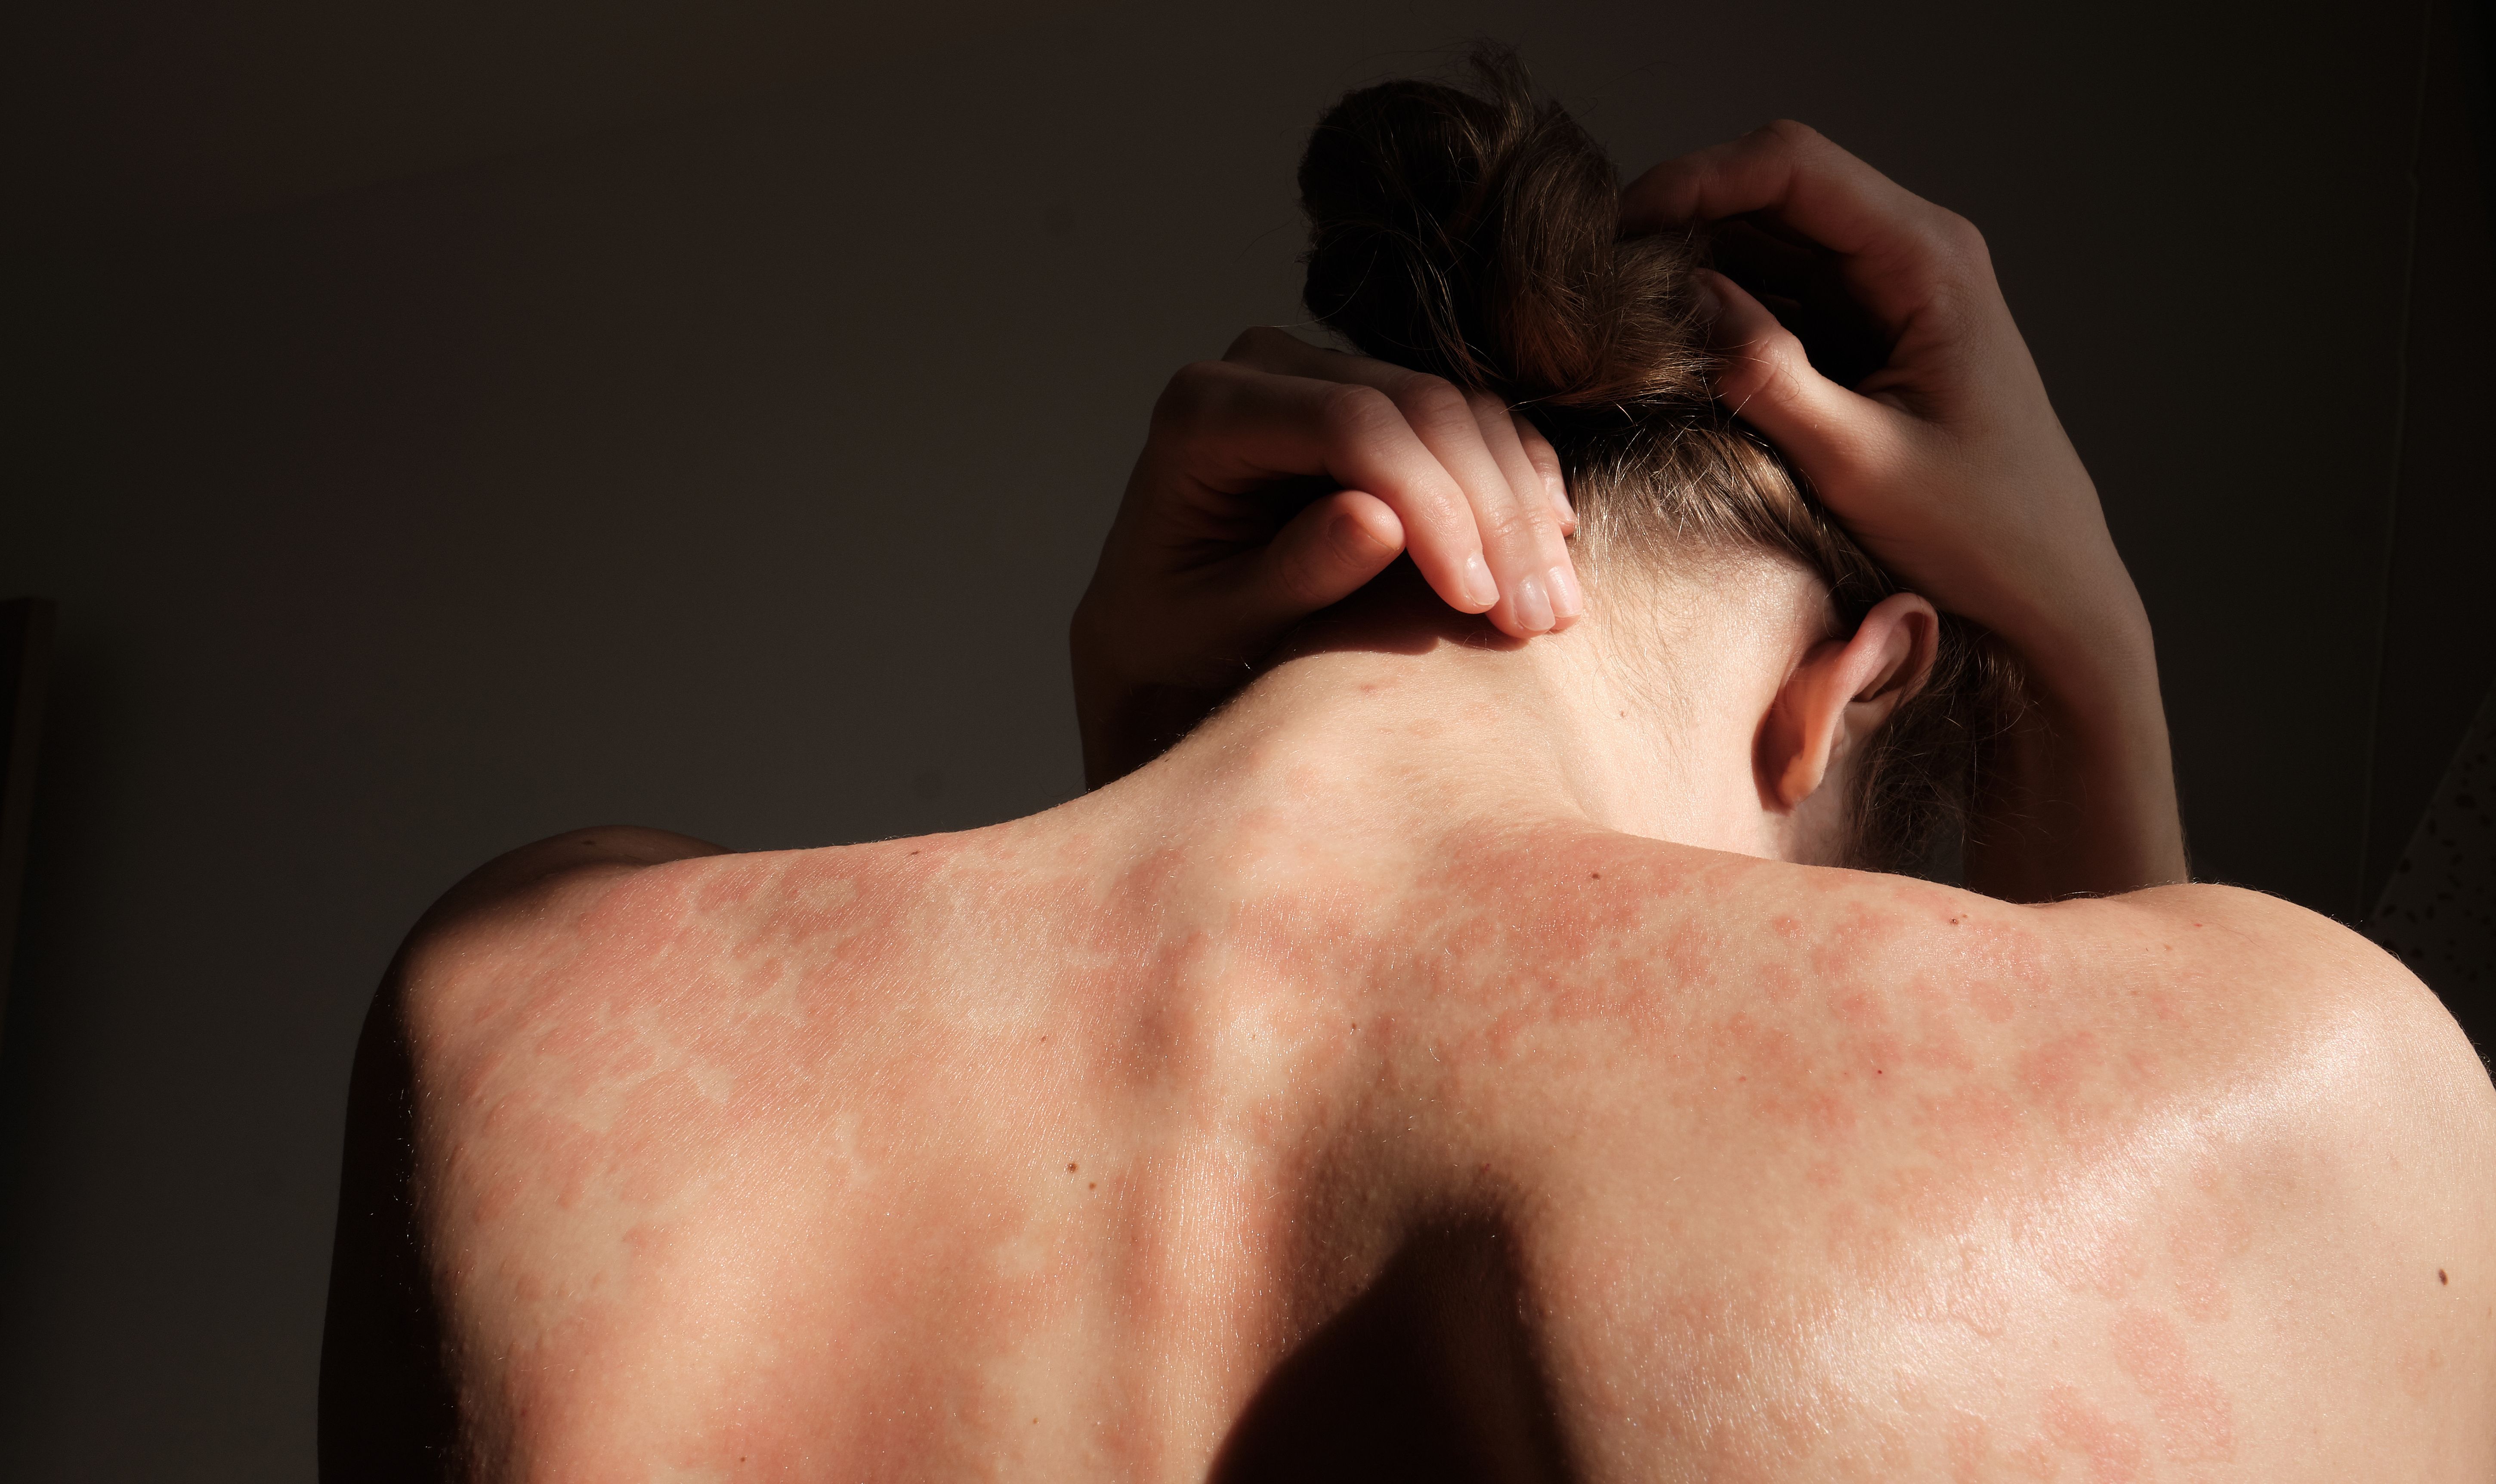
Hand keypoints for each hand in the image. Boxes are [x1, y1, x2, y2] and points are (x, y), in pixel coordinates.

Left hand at [1072, 326, 1578, 786]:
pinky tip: (1552, 546)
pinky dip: (1520, 482)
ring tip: (1553, 609)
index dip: (1430, 502)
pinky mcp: (1384, 403)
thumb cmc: (1178, 637)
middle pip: (1417, 407)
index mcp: (1206, 410)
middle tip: (1536, 618)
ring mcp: (1332, 374)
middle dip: (1490, 512)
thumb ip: (1292, 573)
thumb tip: (1382, 521)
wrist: (1169, 630)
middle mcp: (1268, 367)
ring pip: (1460, 411)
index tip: (1475, 599)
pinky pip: (1474, 424)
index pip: (1348, 424)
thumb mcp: (1219, 628)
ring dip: (1520, 507)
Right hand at [1625, 121, 2186, 896]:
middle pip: (1772, 191)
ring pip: (1769, 239)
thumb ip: (1766, 374)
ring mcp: (1893, 289)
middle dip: (1683, 221)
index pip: (1791, 165)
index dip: (1693, 181)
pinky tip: (1677, 351)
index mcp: (1929, 259)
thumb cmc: (1978, 534)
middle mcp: (1915, 251)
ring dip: (1697, 266)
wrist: (2049, 588)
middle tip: (1603, 282)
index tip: (1615, 232)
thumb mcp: (1857, 462)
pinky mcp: (1872, 330)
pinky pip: (1783, 291)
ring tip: (1627, 322)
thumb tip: (1681, 296)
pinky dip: (1725, 309)